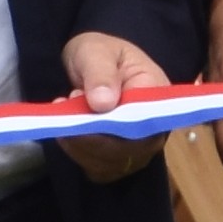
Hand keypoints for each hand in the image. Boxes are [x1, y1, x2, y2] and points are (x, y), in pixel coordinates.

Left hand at [56, 32, 171, 183]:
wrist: (95, 64)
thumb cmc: (100, 54)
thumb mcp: (96, 51)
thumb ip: (100, 73)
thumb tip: (103, 103)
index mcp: (158, 94)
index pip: (141, 124)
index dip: (110, 127)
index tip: (78, 108)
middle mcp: (155, 126)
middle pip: (127, 150)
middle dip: (89, 136)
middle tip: (65, 107)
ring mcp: (139, 147)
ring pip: (110, 163)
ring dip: (80, 145)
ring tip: (66, 112)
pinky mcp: (120, 159)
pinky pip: (100, 170)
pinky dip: (78, 154)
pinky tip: (67, 131)